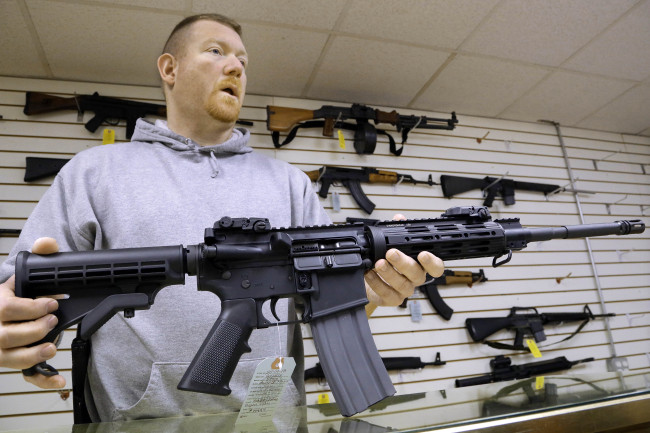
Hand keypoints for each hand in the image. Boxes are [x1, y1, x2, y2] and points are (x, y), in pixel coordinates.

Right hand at [0, 237, 64, 388]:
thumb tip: (48, 243)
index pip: (7, 308)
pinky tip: (60, 381)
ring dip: (34, 354)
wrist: (5, 310)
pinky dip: (43, 380)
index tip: (53, 303)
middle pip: (7, 335)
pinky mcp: (10, 361)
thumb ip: (39, 258)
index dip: (31, 307)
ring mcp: (0, 348)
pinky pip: (24, 375)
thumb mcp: (24, 275)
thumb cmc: (16, 295)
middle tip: (53, 321)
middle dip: (34, 330)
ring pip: (11, 358)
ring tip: (53, 346)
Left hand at [363, 215, 443, 314]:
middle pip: (417, 274)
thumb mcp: (391, 244)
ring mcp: (404, 290)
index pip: (435, 267)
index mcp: (420, 265)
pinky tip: (369, 273)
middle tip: (391, 253)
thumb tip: (399, 218)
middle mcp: (414, 278)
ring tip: (378, 263)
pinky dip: (377, 283)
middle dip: (404, 262)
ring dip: (389, 273)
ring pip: (402, 284)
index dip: (432, 262)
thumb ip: (396, 231)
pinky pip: (387, 293)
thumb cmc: (386, 261)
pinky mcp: (391, 299)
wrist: (370, 280)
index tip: (423, 254)